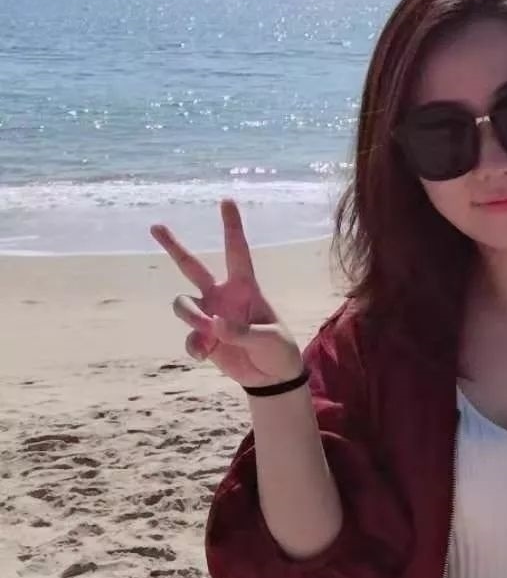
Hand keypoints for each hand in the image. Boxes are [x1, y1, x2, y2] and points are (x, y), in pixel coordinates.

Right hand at [150, 198, 304, 389]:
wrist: (271, 377)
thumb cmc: (278, 349)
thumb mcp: (269, 339)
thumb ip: (242, 331)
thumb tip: (214, 325)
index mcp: (245, 287)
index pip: (237, 252)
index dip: (232, 227)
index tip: (226, 200)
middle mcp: (222, 296)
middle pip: (192, 267)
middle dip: (174, 247)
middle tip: (155, 225)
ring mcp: (209, 315)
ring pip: (183, 304)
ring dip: (190, 316)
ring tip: (207, 331)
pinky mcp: (202, 337)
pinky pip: (188, 337)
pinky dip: (195, 346)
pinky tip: (208, 355)